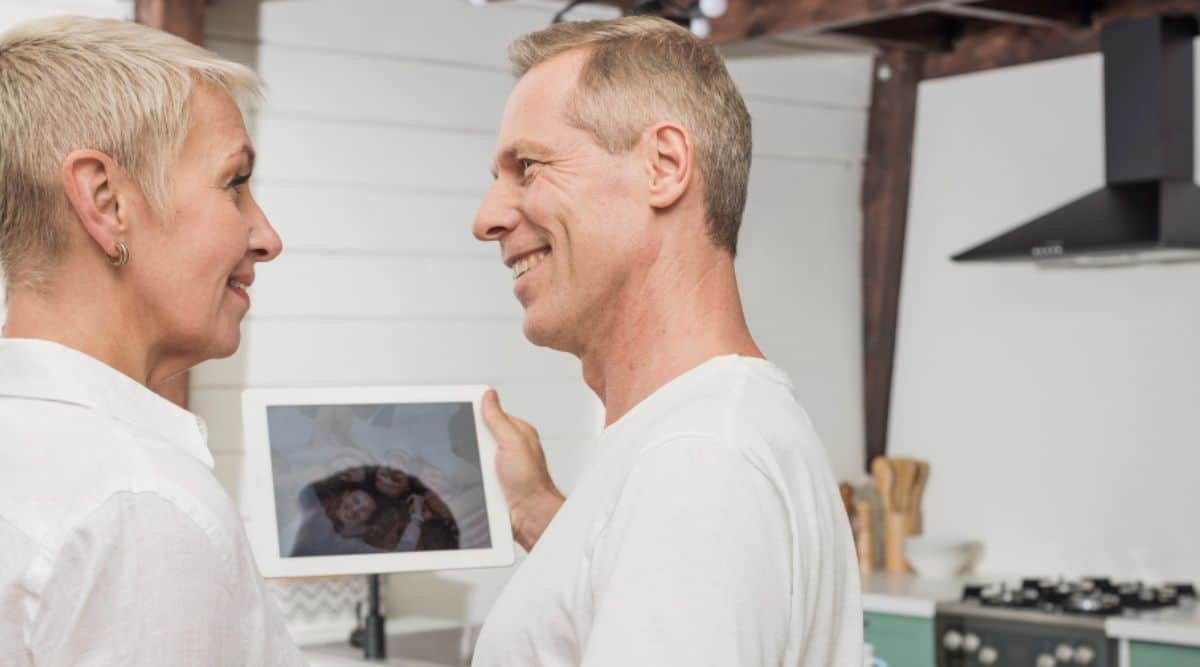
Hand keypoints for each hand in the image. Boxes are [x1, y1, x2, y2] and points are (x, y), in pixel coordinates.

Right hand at [481, 389, 563, 550]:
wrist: (530, 516)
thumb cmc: (531, 482)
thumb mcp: (513, 442)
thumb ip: (499, 419)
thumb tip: (489, 395)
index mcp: (516, 432)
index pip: (490, 413)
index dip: (474, 412)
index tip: (459, 412)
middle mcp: (508, 447)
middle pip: (477, 435)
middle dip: (469, 441)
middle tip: (475, 450)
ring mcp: (498, 465)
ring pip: (472, 456)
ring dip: (469, 463)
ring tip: (478, 470)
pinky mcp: (491, 482)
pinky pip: (472, 474)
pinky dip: (470, 477)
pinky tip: (475, 481)